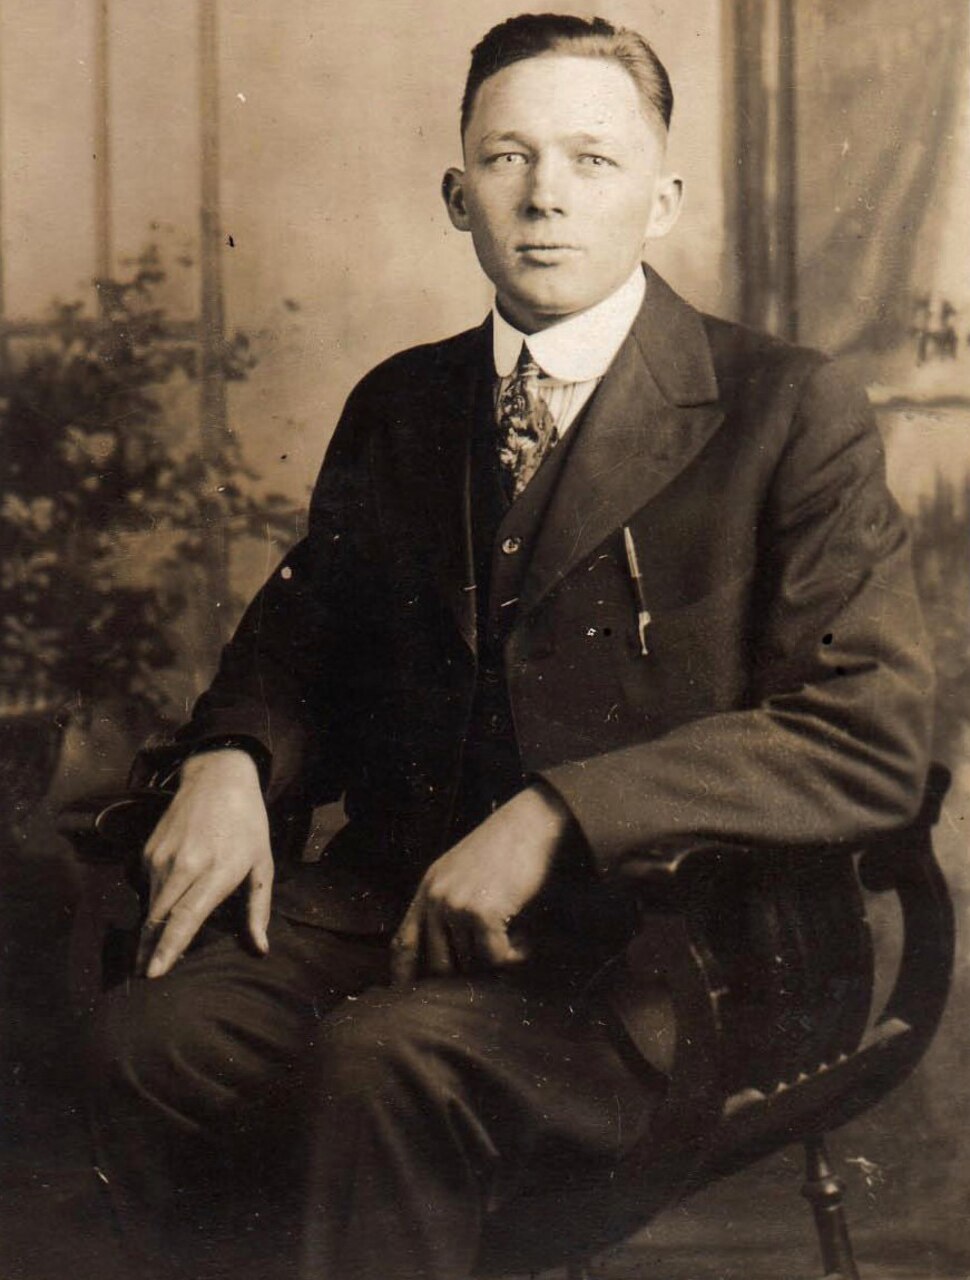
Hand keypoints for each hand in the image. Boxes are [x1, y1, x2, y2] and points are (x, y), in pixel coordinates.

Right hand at [137, 749, 272, 978]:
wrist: (217, 778)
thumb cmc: (247, 824)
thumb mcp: (262, 864)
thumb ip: (258, 909)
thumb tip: (261, 948)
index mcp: (217, 870)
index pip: (186, 917)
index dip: (169, 947)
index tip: (154, 972)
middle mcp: (184, 864)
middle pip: (158, 917)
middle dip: (148, 949)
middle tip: (143, 974)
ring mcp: (162, 856)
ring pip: (150, 904)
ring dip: (150, 929)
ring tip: (150, 952)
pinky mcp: (149, 850)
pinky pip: (147, 886)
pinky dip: (153, 901)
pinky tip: (163, 906)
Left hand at [391, 785, 570, 984]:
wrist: (532, 822)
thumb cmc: (507, 846)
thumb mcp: (463, 871)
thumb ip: (448, 904)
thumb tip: (454, 955)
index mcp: (428, 888)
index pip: (403, 943)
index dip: (403, 975)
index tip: (407, 998)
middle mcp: (435, 898)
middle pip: (438, 965)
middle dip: (466, 975)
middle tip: (494, 965)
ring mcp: (456, 905)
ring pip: (471, 964)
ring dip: (497, 961)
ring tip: (517, 937)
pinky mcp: (481, 912)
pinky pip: (495, 959)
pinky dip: (515, 956)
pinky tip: (526, 939)